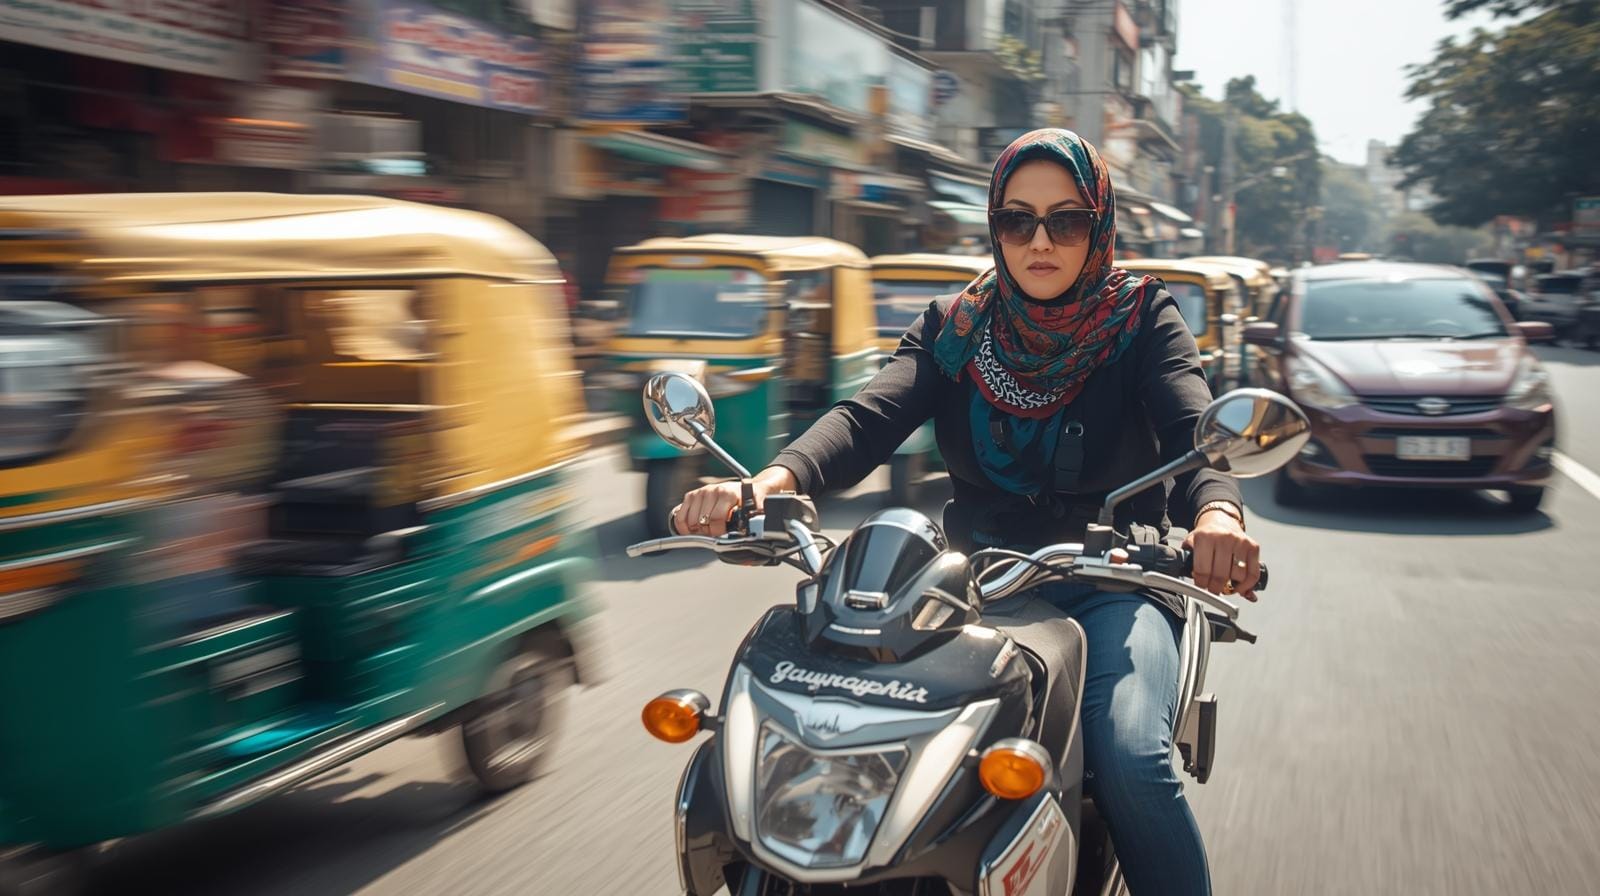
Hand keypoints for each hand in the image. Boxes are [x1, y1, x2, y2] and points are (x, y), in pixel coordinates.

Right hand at [672, 466, 797, 537]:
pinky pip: (680, 516)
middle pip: (702, 522)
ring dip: (696, 531)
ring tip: (707, 533)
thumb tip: (757, 527)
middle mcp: (711, 491)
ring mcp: (700, 493)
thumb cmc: (749, 497)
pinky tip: (693, 531)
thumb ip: (756, 515)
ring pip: (690, 521)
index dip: (718, 532)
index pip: (716, 518)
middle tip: (715, 536)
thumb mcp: (757, 504)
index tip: (721, 538)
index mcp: (727, 493)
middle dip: (708, 534)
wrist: (744, 486)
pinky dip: (684, 527)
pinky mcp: (691, 496)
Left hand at [1183, 507, 1260, 600]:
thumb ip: (1188, 561)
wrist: (1220, 520)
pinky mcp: (1253, 547)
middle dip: (1215, 588)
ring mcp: (1240, 542)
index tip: (1201, 587)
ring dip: (1231, 588)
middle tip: (1212, 590)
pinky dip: (1247, 585)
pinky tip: (1239, 587)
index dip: (1201, 584)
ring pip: (1238, 576)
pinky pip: (1253, 574)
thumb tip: (1191, 582)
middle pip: (1220, 575)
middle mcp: (1224, 538)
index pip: (1203, 570)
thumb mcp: (1191, 543)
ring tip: (1224, 587)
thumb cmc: (1206, 536)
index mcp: (1205, 537)